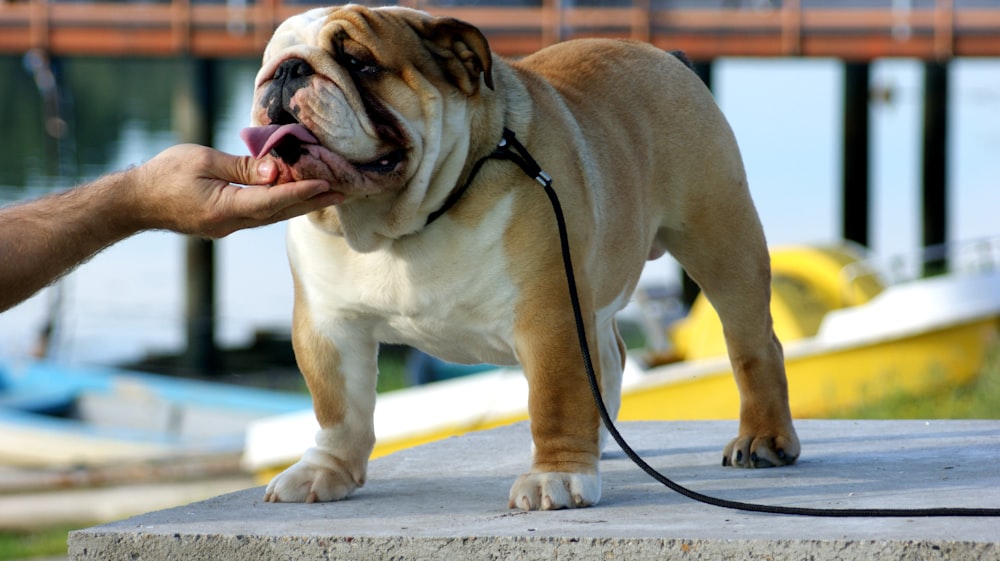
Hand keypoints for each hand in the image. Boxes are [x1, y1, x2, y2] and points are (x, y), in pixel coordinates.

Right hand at [131, 144, 342, 237]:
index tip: (326, 184)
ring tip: (330, 194)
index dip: (301, 191)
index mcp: (225, 208)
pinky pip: (261, 214)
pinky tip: (297, 196)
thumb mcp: (204, 162)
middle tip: (345, 192)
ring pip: (273, 215)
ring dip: (302, 204)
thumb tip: (277, 171)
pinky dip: (282, 204)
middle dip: (313, 201)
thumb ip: (242, 167)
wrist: (134, 202)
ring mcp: (229, 227)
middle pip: (281, 212)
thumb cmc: (164, 175)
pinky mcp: (225, 223)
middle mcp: (232, 223)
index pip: (272, 201)